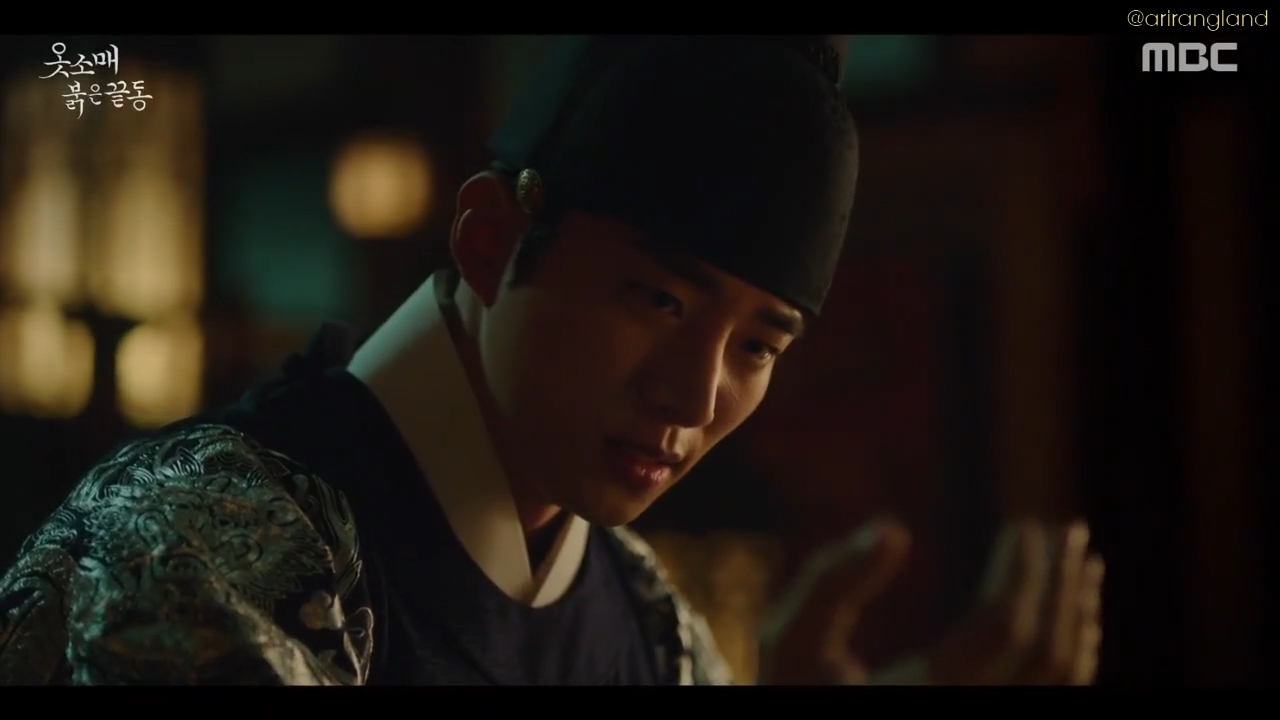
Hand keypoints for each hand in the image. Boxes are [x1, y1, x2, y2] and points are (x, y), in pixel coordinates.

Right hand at [757, 519, 1103, 685]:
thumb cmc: (792, 697)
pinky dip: (1071, 656)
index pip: (1003, 628)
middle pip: (1048, 654)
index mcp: (923, 697)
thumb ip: (830, 582)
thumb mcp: (790, 641)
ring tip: (1078, 565)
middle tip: (1070, 533)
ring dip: (1077, 617)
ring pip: (1064, 682)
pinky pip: (1052, 699)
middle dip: (1062, 587)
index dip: (1022, 571)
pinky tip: (1070, 620)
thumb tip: (895, 529)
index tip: (1024, 526)